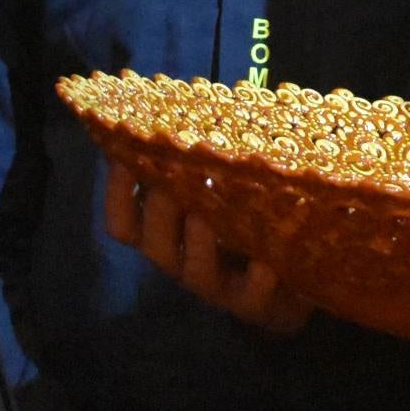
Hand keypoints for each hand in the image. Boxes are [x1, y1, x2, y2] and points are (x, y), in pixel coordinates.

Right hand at [106, 170, 311, 335]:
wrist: (293, 280)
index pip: (123, 223)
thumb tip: (176, 106)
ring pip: (194, 271)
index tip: (121, 154)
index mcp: (167, 234)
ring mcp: (217, 286)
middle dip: (158, 211)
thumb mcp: (218, 188)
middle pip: (153, 244)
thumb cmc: (246, 218)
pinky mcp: (255, 304)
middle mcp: (182, 261)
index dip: (117, 193)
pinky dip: (256, 280)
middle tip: (167, 179)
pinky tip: (267, 263)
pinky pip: (251, 296)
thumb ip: (196, 161)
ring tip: (206, 216)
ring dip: (198, 243)